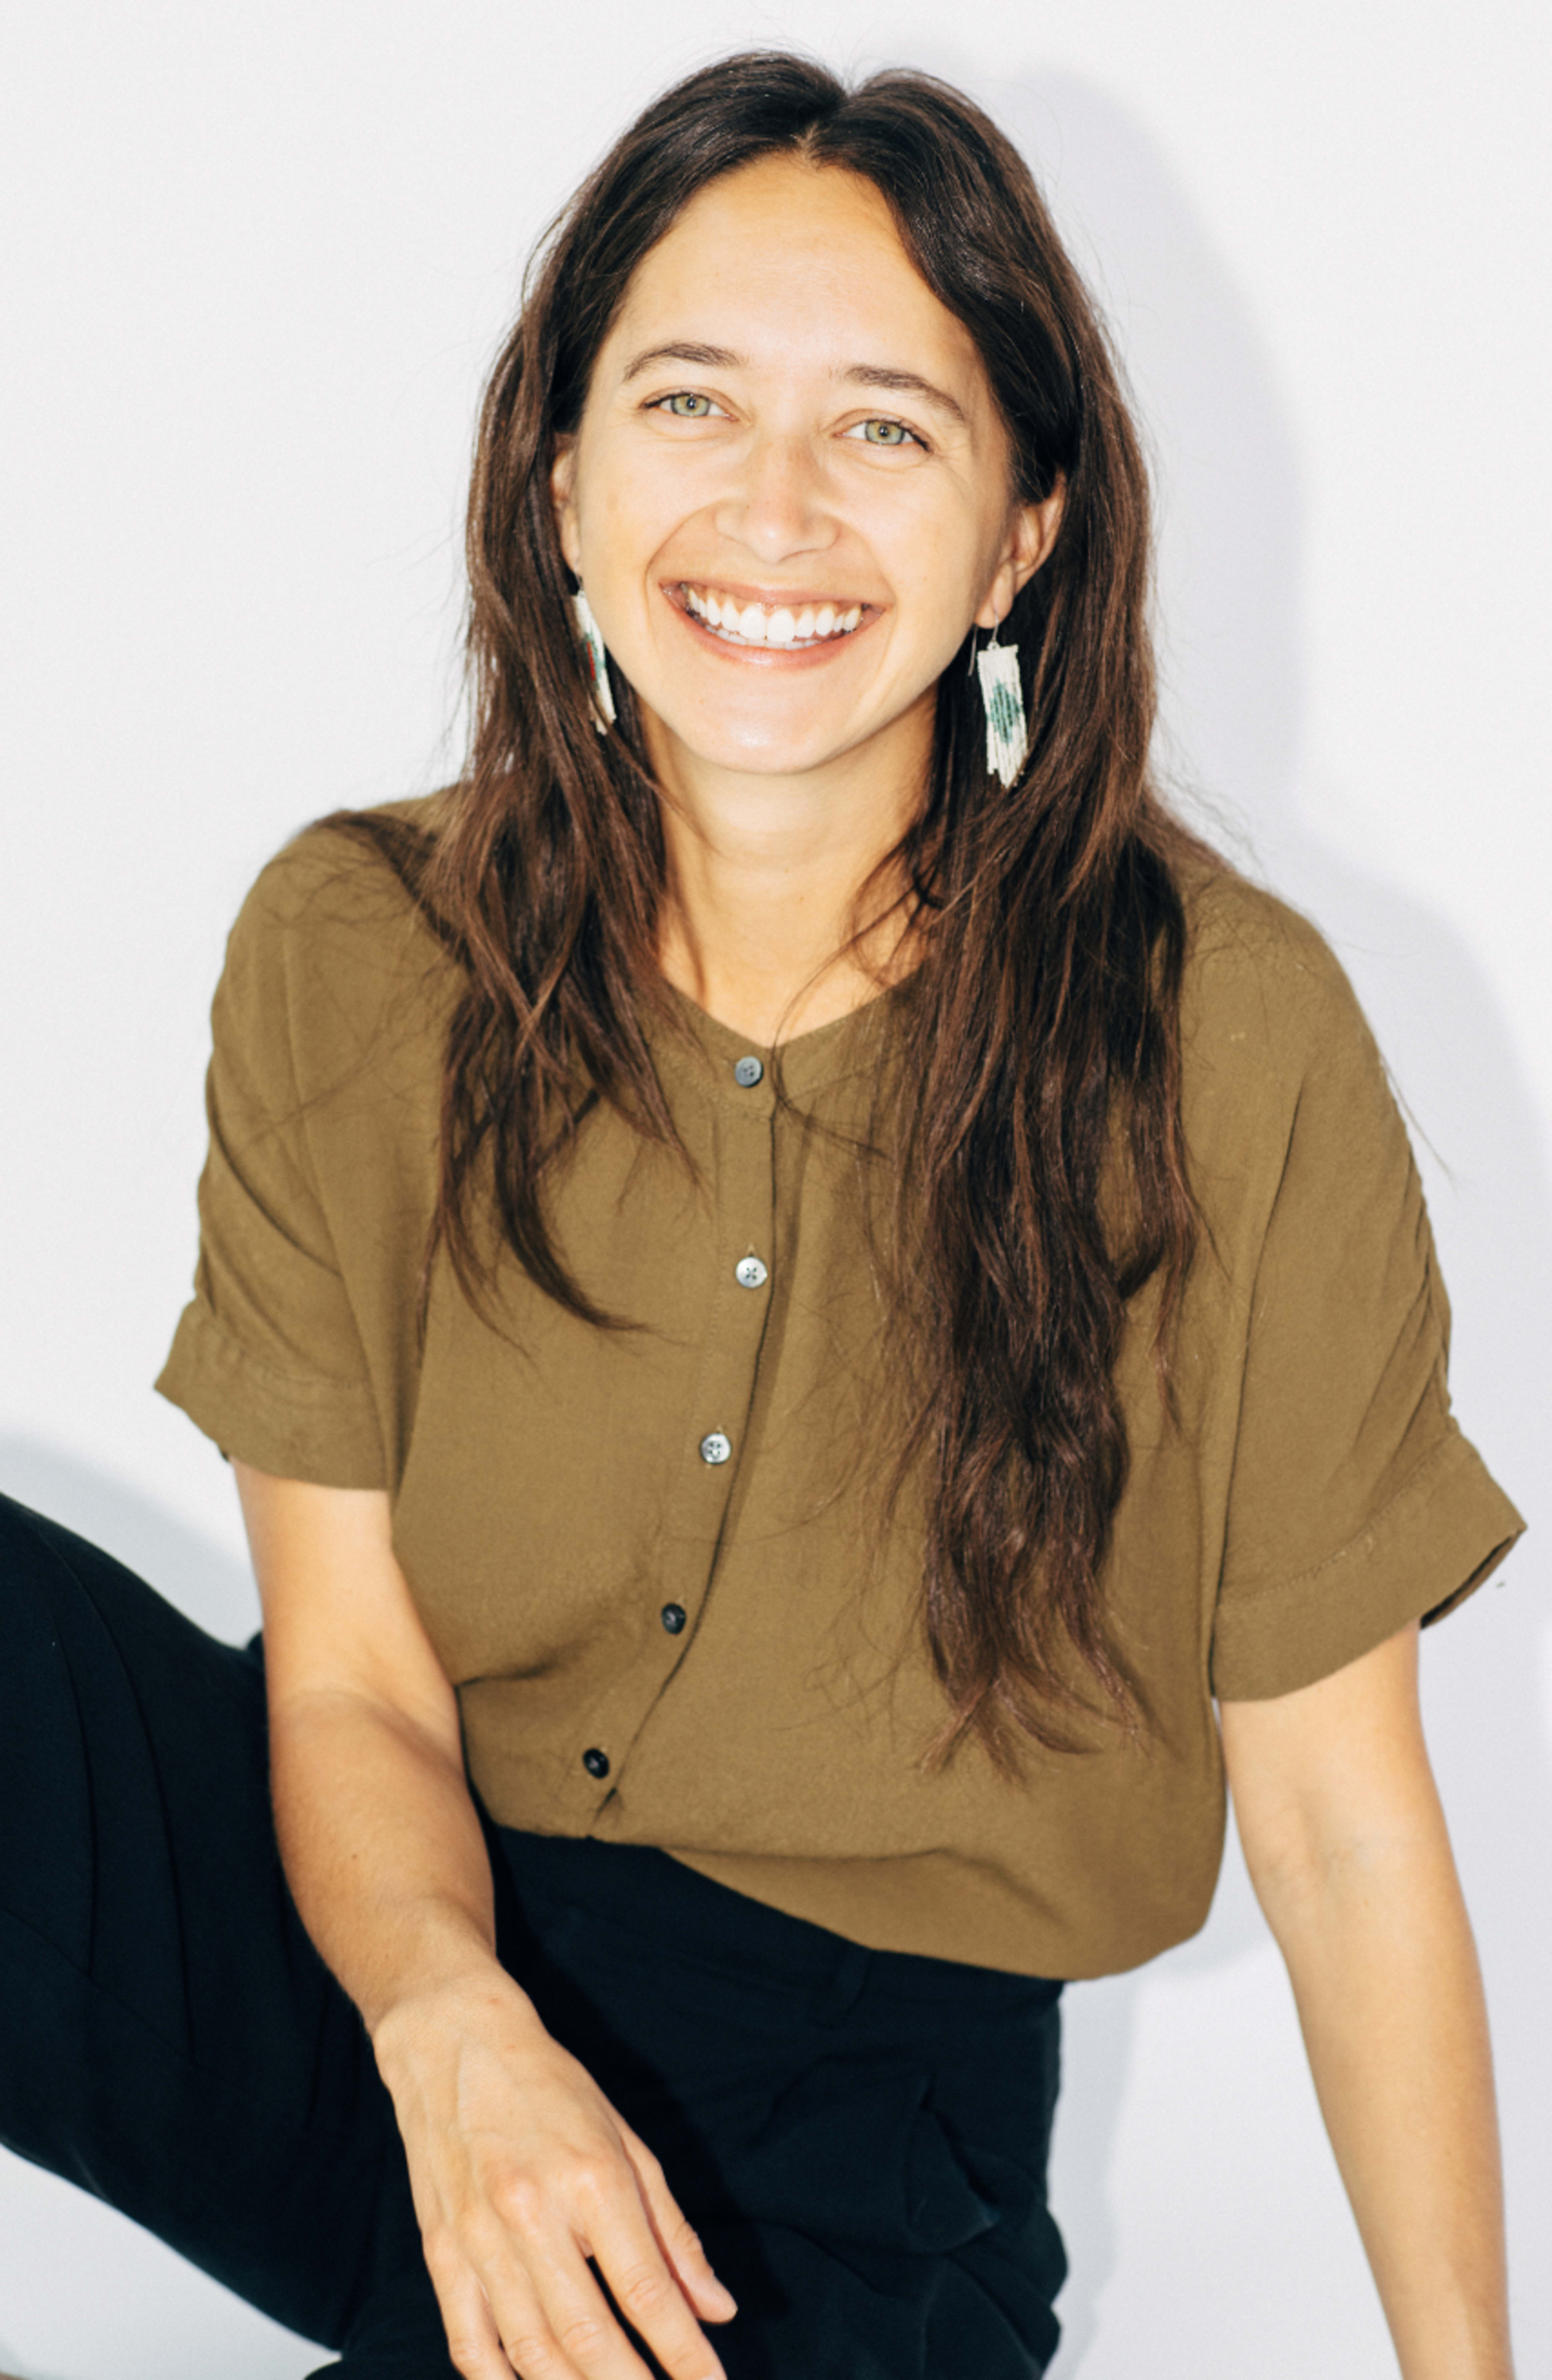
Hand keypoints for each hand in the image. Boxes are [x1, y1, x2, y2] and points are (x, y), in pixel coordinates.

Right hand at [372, 1963, 736, 2379]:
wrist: (455, 2043)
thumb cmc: (550, 2088)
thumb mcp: (627, 2142)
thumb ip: (672, 2232)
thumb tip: (716, 2309)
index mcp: (592, 2178)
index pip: (647, 2291)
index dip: (684, 2354)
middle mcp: (534, 2213)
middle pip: (591, 2337)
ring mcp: (479, 2238)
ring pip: (533, 2353)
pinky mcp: (441, 2252)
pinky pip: (469, 2345)